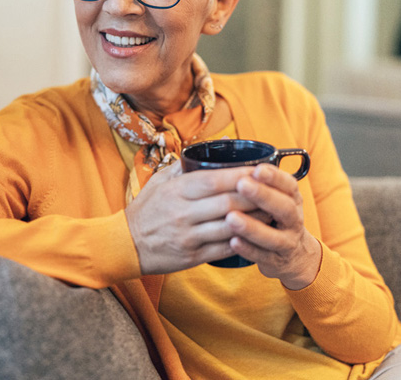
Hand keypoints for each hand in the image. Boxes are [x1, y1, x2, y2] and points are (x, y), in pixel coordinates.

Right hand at [125, 162, 267, 274]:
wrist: (126, 244)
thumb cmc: (146, 209)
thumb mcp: (159, 181)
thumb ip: (185, 165)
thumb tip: (215, 144)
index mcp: (176, 191)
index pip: (213, 181)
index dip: (239, 175)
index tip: (259, 169)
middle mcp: (183, 213)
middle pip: (228, 204)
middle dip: (254, 196)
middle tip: (274, 189)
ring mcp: (189, 236)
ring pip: (231, 227)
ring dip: (256, 219)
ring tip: (273, 210)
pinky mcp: (193, 256)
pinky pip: (225, 248)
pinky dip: (244, 241)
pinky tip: (258, 233)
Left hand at [226, 164, 321, 289]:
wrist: (294, 256)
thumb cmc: (273, 216)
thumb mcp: (273, 195)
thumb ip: (253, 176)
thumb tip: (223, 144)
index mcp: (292, 199)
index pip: (289, 185)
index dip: (274, 177)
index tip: (257, 169)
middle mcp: (294, 219)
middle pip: (284, 208)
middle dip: (263, 196)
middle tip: (242, 185)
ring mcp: (287, 242)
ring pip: (273, 236)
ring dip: (252, 227)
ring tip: (231, 218)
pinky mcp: (276, 261)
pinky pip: (263, 256)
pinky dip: (248, 250)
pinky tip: (232, 241)